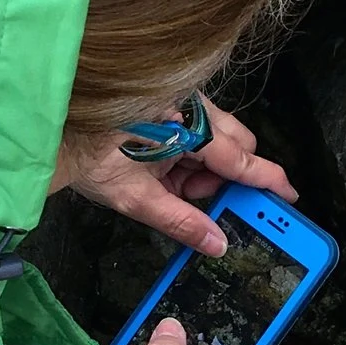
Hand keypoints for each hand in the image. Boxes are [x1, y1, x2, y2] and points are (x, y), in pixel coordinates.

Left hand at [58, 100, 297, 255]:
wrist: (58, 130)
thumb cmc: (91, 156)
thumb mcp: (137, 199)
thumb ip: (182, 222)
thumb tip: (216, 242)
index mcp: (189, 129)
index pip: (243, 160)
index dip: (269, 181)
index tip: (287, 197)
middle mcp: (192, 108)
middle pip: (239, 146)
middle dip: (228, 178)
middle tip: (200, 200)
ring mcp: (183, 102)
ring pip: (220, 139)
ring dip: (206, 168)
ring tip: (171, 184)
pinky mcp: (173, 102)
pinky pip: (200, 130)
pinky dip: (191, 154)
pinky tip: (165, 167)